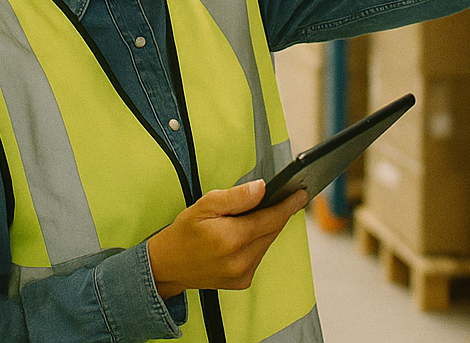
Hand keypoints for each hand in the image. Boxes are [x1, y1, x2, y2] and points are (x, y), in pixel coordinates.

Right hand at [147, 180, 307, 298]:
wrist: (168, 266)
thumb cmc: (184, 232)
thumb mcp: (204, 205)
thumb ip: (236, 197)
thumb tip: (262, 188)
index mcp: (231, 238)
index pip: (271, 218)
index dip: (288, 205)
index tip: (302, 194)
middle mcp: (241, 260)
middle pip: (272, 230)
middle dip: (277, 213)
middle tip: (282, 197)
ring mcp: (242, 274)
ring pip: (267, 243)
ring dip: (266, 228)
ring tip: (255, 215)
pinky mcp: (242, 282)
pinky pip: (259, 256)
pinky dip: (256, 243)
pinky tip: (244, 235)